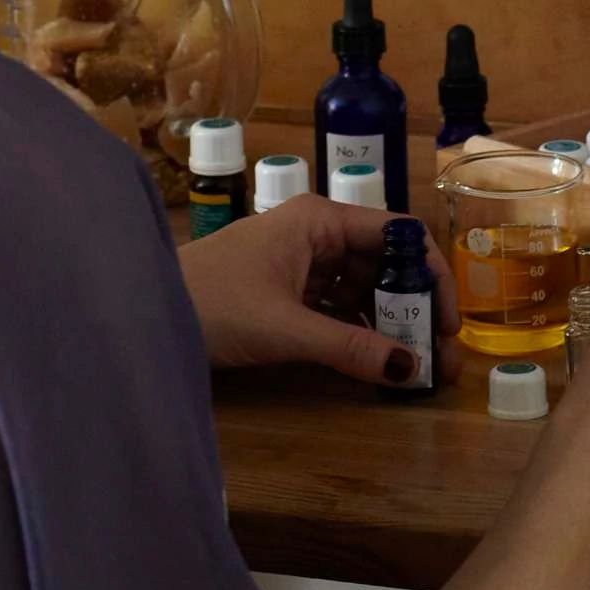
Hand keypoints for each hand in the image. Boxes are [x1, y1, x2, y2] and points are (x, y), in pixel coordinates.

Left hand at [176, 196, 461, 389]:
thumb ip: (350, 346)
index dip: (430, 275)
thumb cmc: (211, 304)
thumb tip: (411, 369)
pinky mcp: (283, 291)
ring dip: (389, 324)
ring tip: (415, 368)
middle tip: (441, 358)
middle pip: (383, 264)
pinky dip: (357, 330)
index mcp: (319, 219)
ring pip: (361, 288)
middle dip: (414, 308)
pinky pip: (336, 305)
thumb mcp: (286, 328)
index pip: (398, 233)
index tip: (449, 322)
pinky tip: (375, 361)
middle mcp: (314, 232)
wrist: (140, 314)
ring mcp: (298, 262)